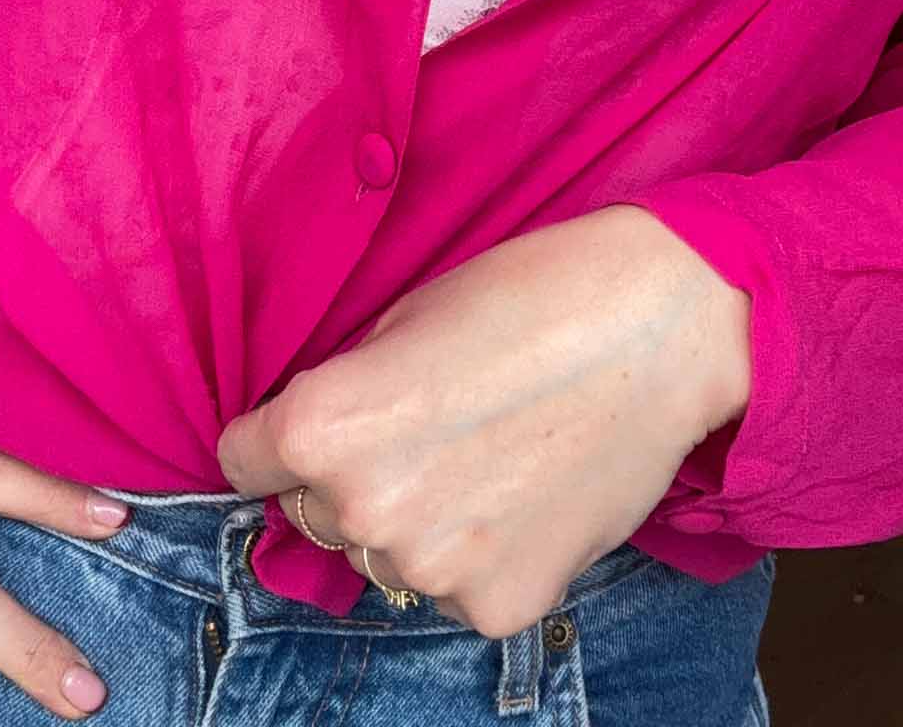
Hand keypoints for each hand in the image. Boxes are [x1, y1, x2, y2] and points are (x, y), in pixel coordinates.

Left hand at [217, 205, 751, 638]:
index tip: (310, 425)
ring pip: (387, 554)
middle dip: (351, 476)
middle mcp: (362, 509)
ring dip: (417, 520)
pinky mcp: (500, 607)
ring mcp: (433, 567)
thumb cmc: (528, 296)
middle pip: (314, 511)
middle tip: (428, 427)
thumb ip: (345, 391)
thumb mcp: (402, 319)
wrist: (659, 328)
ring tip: (488, 455)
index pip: (243, 459)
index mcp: (324, 426)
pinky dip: (482, 552)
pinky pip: (457, 587)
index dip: (274, 436)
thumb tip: (312, 442)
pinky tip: (527, 493)